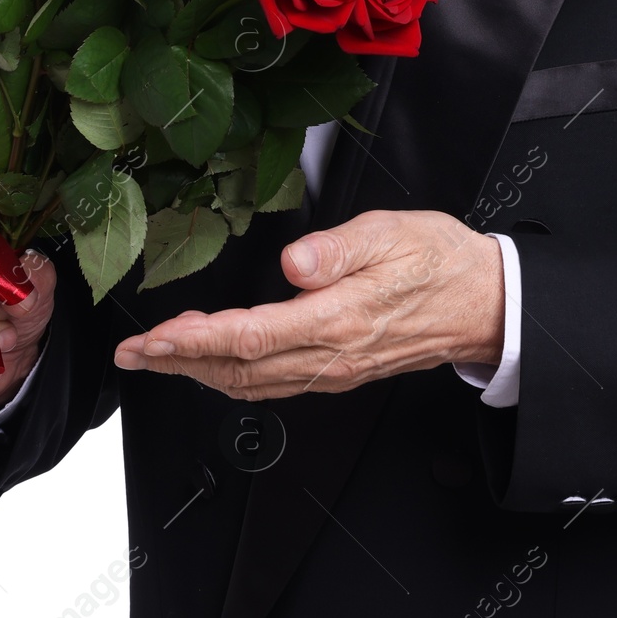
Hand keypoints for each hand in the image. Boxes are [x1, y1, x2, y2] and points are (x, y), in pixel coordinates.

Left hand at [112, 210, 504, 399]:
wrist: (482, 302)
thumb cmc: (440, 261)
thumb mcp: (395, 232)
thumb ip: (340, 248)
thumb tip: (295, 262)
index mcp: (340, 318)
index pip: (252, 335)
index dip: (196, 339)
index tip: (155, 336)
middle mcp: (332, 355)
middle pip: (240, 368)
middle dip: (179, 361)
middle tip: (133, 353)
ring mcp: (335, 370)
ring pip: (253, 383)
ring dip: (200, 371)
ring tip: (159, 357)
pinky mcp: (339, 372)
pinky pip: (275, 385)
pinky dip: (234, 376)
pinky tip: (217, 363)